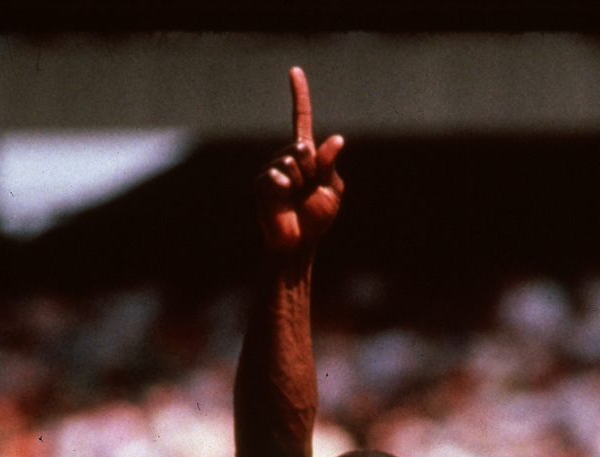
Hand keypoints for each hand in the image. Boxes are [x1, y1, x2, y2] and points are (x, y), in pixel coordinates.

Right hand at [254, 67, 344, 254]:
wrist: (299, 242)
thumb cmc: (316, 218)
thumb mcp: (332, 189)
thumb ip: (330, 164)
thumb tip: (336, 139)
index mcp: (306, 156)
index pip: (301, 119)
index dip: (299, 95)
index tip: (294, 70)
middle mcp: (287, 157)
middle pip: (302, 147)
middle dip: (311, 170)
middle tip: (306, 190)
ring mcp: (273, 169)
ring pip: (291, 161)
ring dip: (299, 182)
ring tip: (295, 198)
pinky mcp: (262, 183)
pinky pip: (277, 175)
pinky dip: (284, 188)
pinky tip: (283, 200)